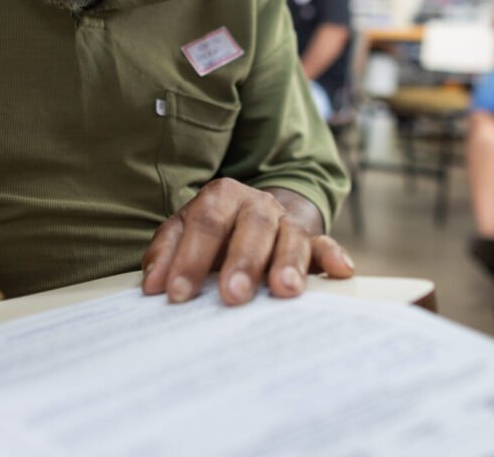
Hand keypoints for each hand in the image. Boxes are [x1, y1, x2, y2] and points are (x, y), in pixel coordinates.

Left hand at [141, 178, 354, 305]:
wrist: (254, 215)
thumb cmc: (213, 231)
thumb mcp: (183, 231)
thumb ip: (165, 253)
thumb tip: (153, 285)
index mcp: (221, 197)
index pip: (204, 223)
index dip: (190, 258)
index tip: (177, 294)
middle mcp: (256, 204)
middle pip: (251, 226)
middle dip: (242, 261)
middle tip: (231, 296)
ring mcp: (285, 221)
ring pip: (289, 236)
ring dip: (288, 262)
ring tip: (284, 290)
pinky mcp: (310, 239)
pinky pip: (324, 244)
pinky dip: (333, 256)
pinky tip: (341, 271)